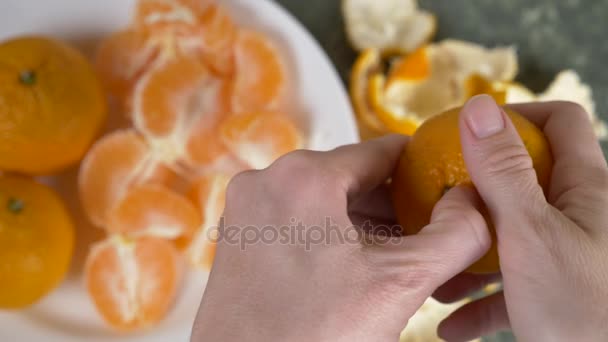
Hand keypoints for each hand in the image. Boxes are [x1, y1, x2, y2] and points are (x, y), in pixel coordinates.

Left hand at [191, 135, 491, 341]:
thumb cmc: (313, 337)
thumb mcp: (400, 283)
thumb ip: (454, 235)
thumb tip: (475, 202)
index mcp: (302, 176)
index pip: (381, 152)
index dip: (421, 166)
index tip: (447, 179)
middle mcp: (266, 181)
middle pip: (351, 177)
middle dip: (395, 202)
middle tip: (432, 225)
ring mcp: (247, 210)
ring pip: (323, 200)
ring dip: (365, 221)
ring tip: (403, 249)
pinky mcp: (239, 238)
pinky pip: (297, 219)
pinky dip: (331, 233)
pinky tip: (359, 263)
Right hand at [436, 96, 607, 341]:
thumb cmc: (584, 311)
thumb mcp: (531, 233)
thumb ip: (502, 170)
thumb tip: (479, 107)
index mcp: (586, 189)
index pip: (559, 122)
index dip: (516, 115)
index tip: (469, 132)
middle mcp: (581, 218)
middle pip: (524, 182)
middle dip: (477, 194)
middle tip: (439, 203)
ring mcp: (569, 258)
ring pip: (511, 239)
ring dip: (470, 254)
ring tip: (437, 272)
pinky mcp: (558, 296)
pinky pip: (512, 288)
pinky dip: (480, 301)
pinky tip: (452, 323)